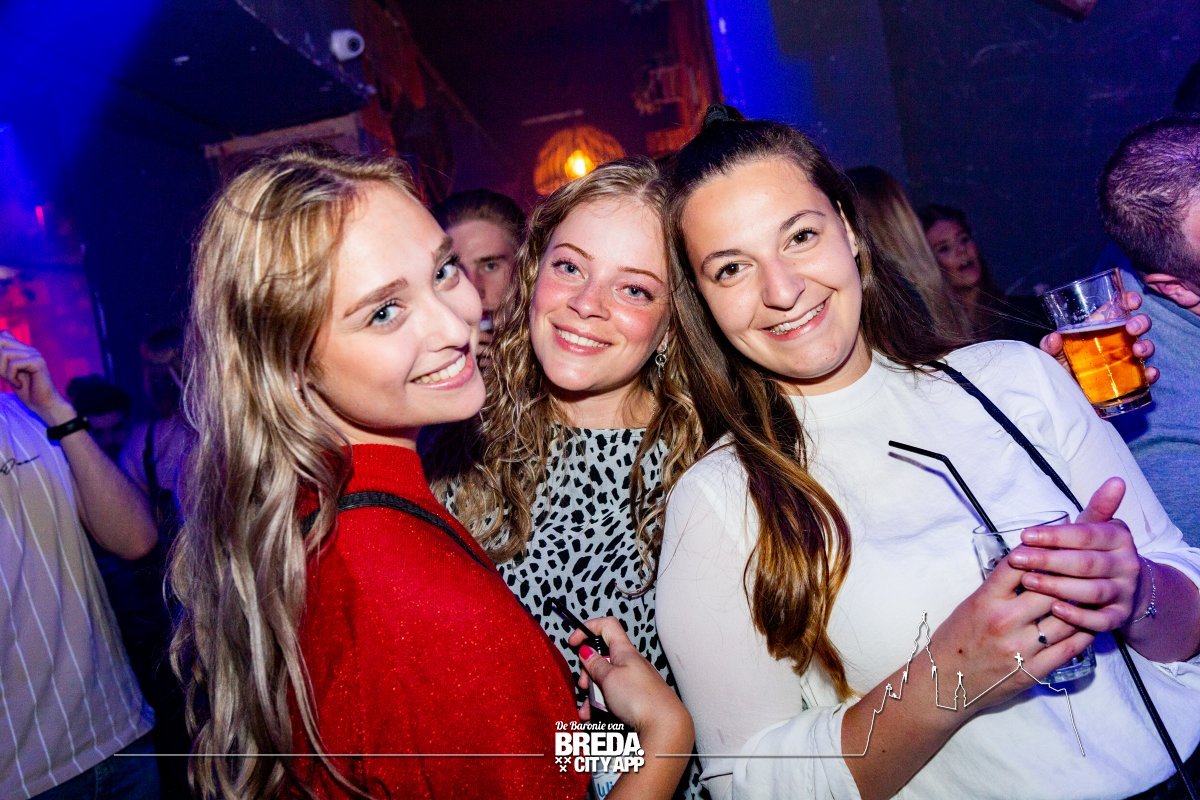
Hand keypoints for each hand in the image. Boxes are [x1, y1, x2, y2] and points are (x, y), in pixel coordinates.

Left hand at [0, 331, 74, 423]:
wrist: (43, 404)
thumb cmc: (26, 390)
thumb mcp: (8, 373)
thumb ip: (2, 360)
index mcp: (23, 349)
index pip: (3, 335)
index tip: (1, 370)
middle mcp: (29, 349)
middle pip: (2, 340)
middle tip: (3, 373)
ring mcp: (35, 355)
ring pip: (5, 353)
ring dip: (2, 371)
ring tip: (12, 380)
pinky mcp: (37, 363)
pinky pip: (14, 364)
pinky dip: (11, 376)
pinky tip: (19, 384)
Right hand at [568, 616, 690, 733]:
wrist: (664, 725)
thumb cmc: (640, 698)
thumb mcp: (609, 678)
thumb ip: (595, 664)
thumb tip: (586, 651)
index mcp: (624, 651)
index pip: (606, 626)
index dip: (588, 629)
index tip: (574, 643)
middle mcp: (629, 663)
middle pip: (601, 658)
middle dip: (587, 671)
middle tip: (583, 684)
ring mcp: (632, 681)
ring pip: (604, 681)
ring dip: (592, 694)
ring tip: (588, 709)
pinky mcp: (634, 698)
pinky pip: (612, 697)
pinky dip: (601, 705)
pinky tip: (594, 716)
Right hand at [930, 556, 1093, 698]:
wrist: (945, 682)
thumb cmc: (956, 639)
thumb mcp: (972, 604)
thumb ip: (1001, 588)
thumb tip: (1033, 569)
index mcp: (986, 600)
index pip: (1018, 564)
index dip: (1039, 551)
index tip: (1052, 546)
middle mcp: (1004, 621)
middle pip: (1050, 589)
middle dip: (1068, 576)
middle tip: (1084, 568)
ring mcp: (1021, 648)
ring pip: (1067, 618)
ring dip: (1082, 604)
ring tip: (1092, 594)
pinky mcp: (1034, 671)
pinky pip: (1070, 648)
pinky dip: (1084, 633)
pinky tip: (1089, 623)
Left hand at [1009, 477, 1142, 631]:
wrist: (1130, 588)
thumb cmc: (1099, 552)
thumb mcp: (1099, 529)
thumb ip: (1099, 508)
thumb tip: (1116, 480)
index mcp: (1120, 538)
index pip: (1086, 535)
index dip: (1055, 536)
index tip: (1024, 536)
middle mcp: (1127, 565)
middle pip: (1085, 563)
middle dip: (1049, 561)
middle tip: (1017, 559)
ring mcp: (1125, 593)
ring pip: (1092, 591)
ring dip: (1058, 586)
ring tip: (1028, 581)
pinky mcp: (1120, 617)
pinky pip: (1100, 620)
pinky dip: (1079, 616)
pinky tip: (1055, 609)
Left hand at [1039, 292, 1158, 383]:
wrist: (1066, 396)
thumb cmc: (1063, 368)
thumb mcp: (1054, 355)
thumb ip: (1051, 346)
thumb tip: (1054, 338)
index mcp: (1100, 328)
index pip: (1119, 308)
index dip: (1129, 300)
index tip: (1133, 302)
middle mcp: (1117, 340)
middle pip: (1137, 325)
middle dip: (1140, 322)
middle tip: (1132, 328)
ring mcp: (1125, 359)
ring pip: (1145, 347)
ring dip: (1146, 346)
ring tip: (1137, 351)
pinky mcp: (1130, 379)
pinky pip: (1146, 374)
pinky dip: (1151, 373)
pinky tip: (1149, 373)